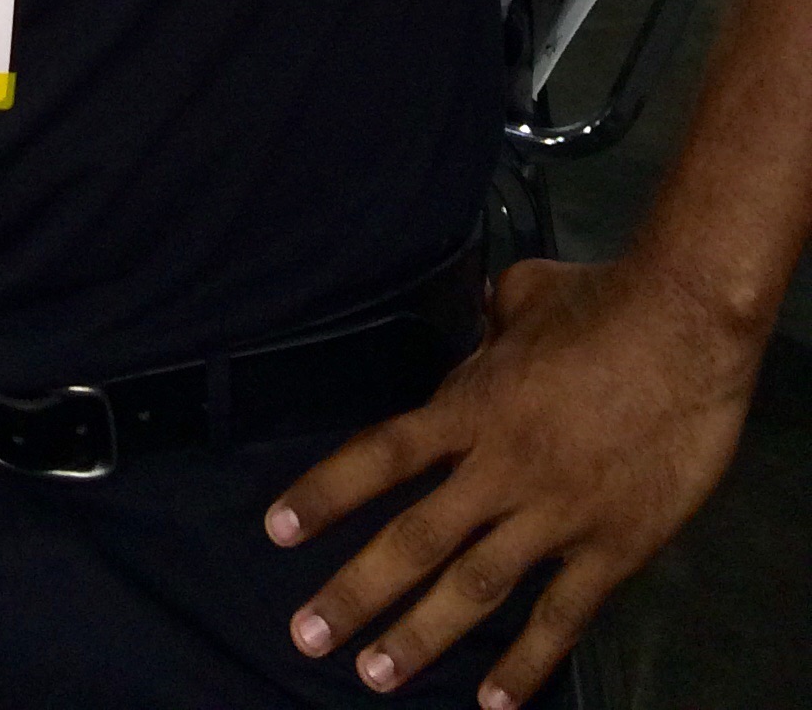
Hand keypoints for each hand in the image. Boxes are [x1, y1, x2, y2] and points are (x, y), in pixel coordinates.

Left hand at [267, 255, 759, 701]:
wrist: (687, 327)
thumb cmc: (602, 301)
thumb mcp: (523, 295)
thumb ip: (489, 321)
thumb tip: (480, 316)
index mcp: (473, 406)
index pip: (382, 456)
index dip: (326, 493)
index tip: (277, 531)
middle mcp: (501, 468)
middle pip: (415, 538)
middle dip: (357, 592)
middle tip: (307, 636)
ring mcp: (556, 514)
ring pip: (475, 587)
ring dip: (422, 635)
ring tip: (375, 676)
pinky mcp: (613, 548)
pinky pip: (562, 615)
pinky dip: (528, 664)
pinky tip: (495, 703)